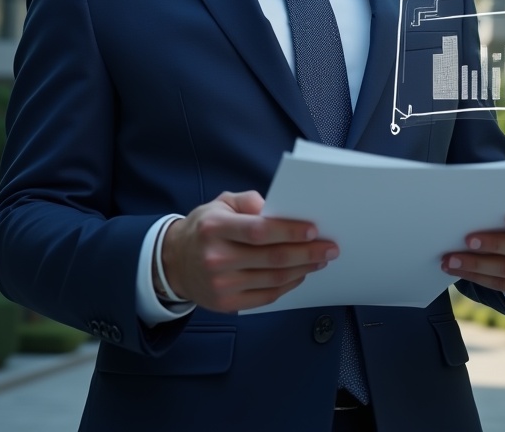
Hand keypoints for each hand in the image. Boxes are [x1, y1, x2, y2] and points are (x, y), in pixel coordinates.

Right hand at [160, 190, 338, 311]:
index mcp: (215, 228)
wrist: (174, 262)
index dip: (288, 231)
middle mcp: (217, 258)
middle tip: (329, 247)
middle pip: (271, 258)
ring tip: (320, 260)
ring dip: (302, 269)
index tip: (313, 229)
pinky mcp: (227, 304)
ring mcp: (222, 285)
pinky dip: (288, 285)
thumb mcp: (221, 203)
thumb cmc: (205, 228)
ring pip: (273, 279)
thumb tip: (278, 210)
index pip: (259, 231)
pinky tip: (300, 274)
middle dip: (306, 252)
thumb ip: (250, 201)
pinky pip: (266, 296)